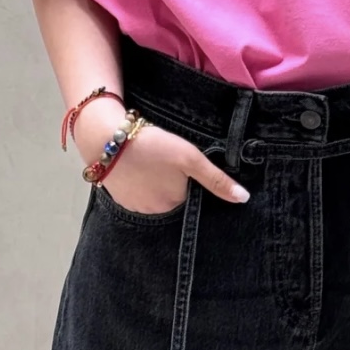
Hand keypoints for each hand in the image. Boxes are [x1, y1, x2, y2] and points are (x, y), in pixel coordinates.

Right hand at [74, 98, 249, 211]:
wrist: (106, 137)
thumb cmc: (152, 145)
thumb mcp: (190, 158)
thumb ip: (217, 180)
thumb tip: (244, 199)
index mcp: (175, 204)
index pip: (192, 199)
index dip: (191, 183)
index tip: (184, 168)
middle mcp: (155, 213)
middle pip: (173, 200)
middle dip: (173, 185)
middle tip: (166, 162)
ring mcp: (134, 208)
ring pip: (154, 198)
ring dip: (156, 186)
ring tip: (152, 164)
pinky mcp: (119, 199)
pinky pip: (137, 196)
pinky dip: (140, 185)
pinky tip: (138, 169)